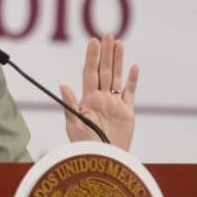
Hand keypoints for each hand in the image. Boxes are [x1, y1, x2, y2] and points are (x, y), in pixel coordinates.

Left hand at [60, 33, 139, 150]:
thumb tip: (62, 85)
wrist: (105, 163)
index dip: (91, 57)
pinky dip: (133, 80)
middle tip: (107, 34)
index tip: (93, 41)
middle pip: (104, 71)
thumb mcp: (75, 127)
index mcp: (88, 100)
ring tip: (119, 43)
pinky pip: (130, 92)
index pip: (90, 73)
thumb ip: (70, 106)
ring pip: (116, 77)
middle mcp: (101, 99)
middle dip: (105, 52)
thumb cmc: (86, 148)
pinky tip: (134, 66)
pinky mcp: (127, 113)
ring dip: (118, 60)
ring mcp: (114, 104)